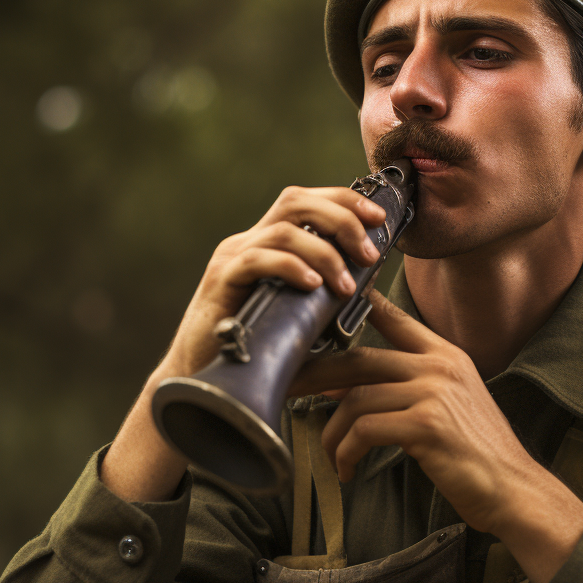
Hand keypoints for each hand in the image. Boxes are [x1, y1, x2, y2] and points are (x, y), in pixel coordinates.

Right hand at [101, 184, 385, 502]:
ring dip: (324, 253)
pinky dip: (290, 267)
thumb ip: (328, 301)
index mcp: (268, 243)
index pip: (307, 201)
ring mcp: (232, 259)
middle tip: (369, 251)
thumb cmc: (255, 350)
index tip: (378, 217)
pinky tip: (313, 286)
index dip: (345, 200)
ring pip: (282, 230)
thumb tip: (372, 293)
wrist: (204, 381)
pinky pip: (257, 261)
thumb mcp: (300, 319)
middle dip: (341, 218)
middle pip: (296, 201)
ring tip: (346, 285)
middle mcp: (249, 243)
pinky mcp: (220, 282)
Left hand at [292, 291, 578, 540]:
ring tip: (331, 455)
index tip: (324, 308)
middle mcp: (440, 366)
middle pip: (359, 358)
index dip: (358, 307)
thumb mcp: (446, 407)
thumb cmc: (476, 455)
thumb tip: (342, 386)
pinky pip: (364, 430)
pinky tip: (347, 469)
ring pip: (356, 397)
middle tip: (285, 387)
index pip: (394, 318)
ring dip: (332, 432)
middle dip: (315, 374)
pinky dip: (345, 452)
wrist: (514, 489)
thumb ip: (402, 389)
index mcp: (446, 356)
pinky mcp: (426, 425)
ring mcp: (434, 392)